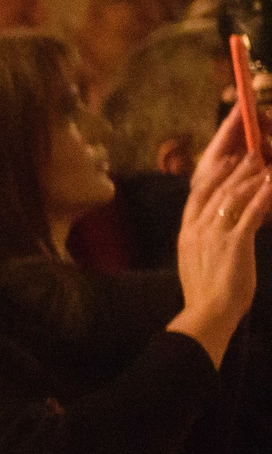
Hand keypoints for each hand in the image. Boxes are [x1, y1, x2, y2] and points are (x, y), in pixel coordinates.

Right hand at [171, 109, 271, 361]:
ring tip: (261, 156)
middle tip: (244, 139)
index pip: (198, 189)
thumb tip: (225, 218)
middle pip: (212, 183)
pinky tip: (271, 181)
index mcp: (188, 229)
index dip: (212, 166)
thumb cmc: (208, 290)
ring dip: (247, 173)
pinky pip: (248, 213)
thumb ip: (210, 234)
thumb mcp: (201, 257)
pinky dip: (260, 195)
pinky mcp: (233, 244)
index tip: (225, 149)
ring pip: (230, 194)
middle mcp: (197, 226)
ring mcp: (213, 234)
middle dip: (228, 159)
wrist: (207, 314)